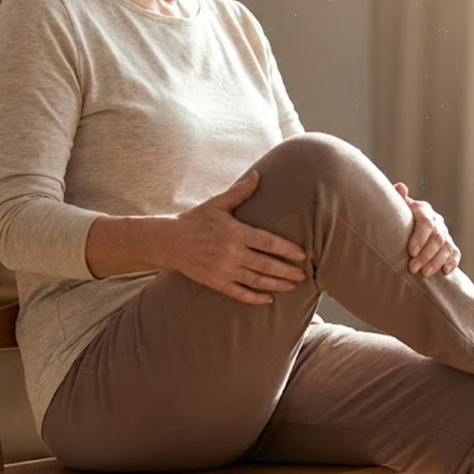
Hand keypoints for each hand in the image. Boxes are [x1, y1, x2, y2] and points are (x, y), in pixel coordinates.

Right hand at [171, 170, 307, 304]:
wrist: (169, 241)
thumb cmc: (195, 220)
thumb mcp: (218, 204)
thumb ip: (240, 192)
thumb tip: (258, 174)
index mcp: (235, 232)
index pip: (268, 243)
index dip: (287, 250)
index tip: (302, 255)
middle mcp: (232, 253)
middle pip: (267, 265)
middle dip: (287, 271)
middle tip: (303, 274)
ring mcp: (224, 270)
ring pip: (257, 281)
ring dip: (277, 285)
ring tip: (292, 286)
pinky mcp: (216, 282)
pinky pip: (239, 293)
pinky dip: (255, 298)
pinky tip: (268, 299)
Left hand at [393, 182, 460, 276]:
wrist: (407, 226)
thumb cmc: (398, 218)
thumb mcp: (396, 208)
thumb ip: (398, 200)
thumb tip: (400, 187)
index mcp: (423, 210)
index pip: (426, 222)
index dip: (420, 237)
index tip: (411, 252)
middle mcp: (437, 220)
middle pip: (437, 238)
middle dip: (426, 254)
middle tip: (413, 268)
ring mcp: (445, 233)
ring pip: (447, 247)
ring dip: (436, 261)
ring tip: (424, 274)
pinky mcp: (450, 245)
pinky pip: (455, 253)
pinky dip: (452, 262)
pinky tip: (444, 271)